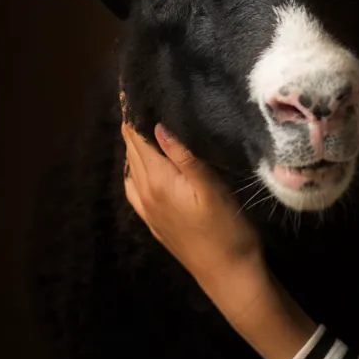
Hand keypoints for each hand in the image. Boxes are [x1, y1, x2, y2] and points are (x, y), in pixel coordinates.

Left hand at [120, 101, 262, 287]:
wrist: (227, 274)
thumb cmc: (226, 230)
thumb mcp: (212, 189)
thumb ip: (184, 157)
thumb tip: (158, 125)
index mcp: (157, 180)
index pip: (135, 136)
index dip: (132, 109)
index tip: (132, 84)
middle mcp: (144, 192)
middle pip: (131, 147)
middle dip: (132, 120)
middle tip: (140, 93)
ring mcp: (146, 208)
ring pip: (132, 165)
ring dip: (134, 141)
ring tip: (144, 118)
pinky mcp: (154, 219)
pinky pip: (135, 184)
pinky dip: (137, 164)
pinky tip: (147, 161)